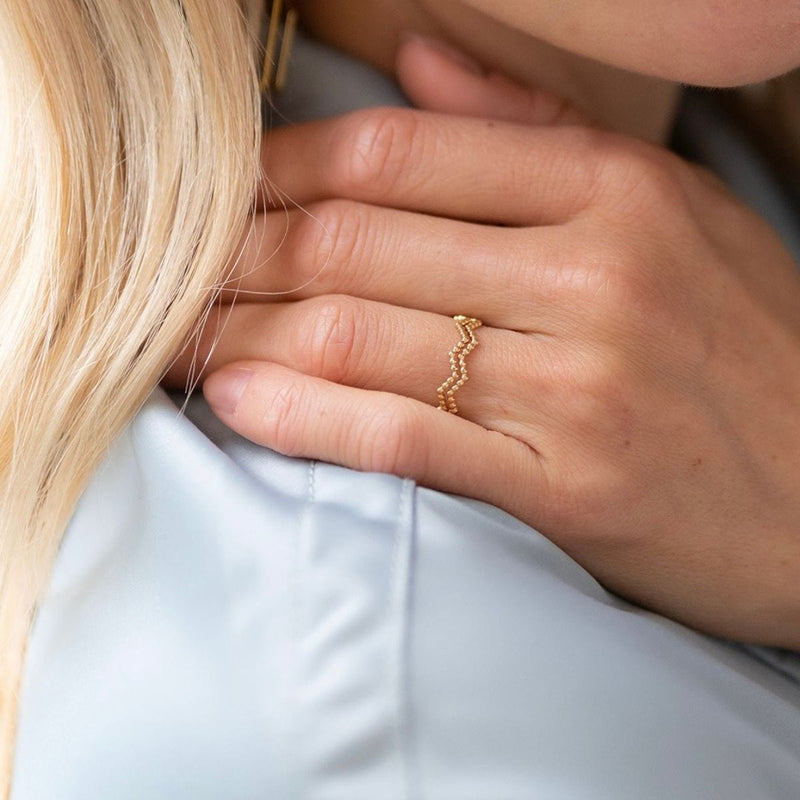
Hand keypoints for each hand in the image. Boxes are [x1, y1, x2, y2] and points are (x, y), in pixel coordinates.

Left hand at [167, 40, 799, 647]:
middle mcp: (590, 274)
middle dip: (243, 255)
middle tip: (178, 275)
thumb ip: (537, 133)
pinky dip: (309, 418)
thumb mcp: (672, 215)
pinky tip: (242, 402)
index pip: (398, 153)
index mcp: (611, 192)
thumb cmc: (751, 354)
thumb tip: (420, 61)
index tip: (227, 196)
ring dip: (250, 334)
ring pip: (363, 336)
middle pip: (358, 242)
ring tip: (183, 340)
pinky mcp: (567, 483)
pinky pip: (406, 436)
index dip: (285, 170)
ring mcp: (578, 382)